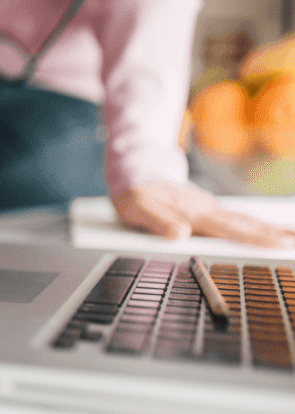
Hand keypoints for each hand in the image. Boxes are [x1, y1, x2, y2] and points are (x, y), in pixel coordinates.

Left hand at [112, 182, 294, 249]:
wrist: (134, 171)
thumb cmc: (134, 192)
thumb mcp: (137, 208)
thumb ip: (158, 221)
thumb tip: (181, 235)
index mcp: (192, 213)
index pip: (229, 229)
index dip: (254, 238)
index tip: (278, 243)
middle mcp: (205, 210)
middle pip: (244, 224)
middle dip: (271, 234)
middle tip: (294, 242)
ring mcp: (207, 208)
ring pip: (241, 220)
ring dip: (266, 229)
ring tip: (289, 237)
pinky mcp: (205, 209)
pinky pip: (233, 219)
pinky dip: (252, 225)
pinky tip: (263, 230)